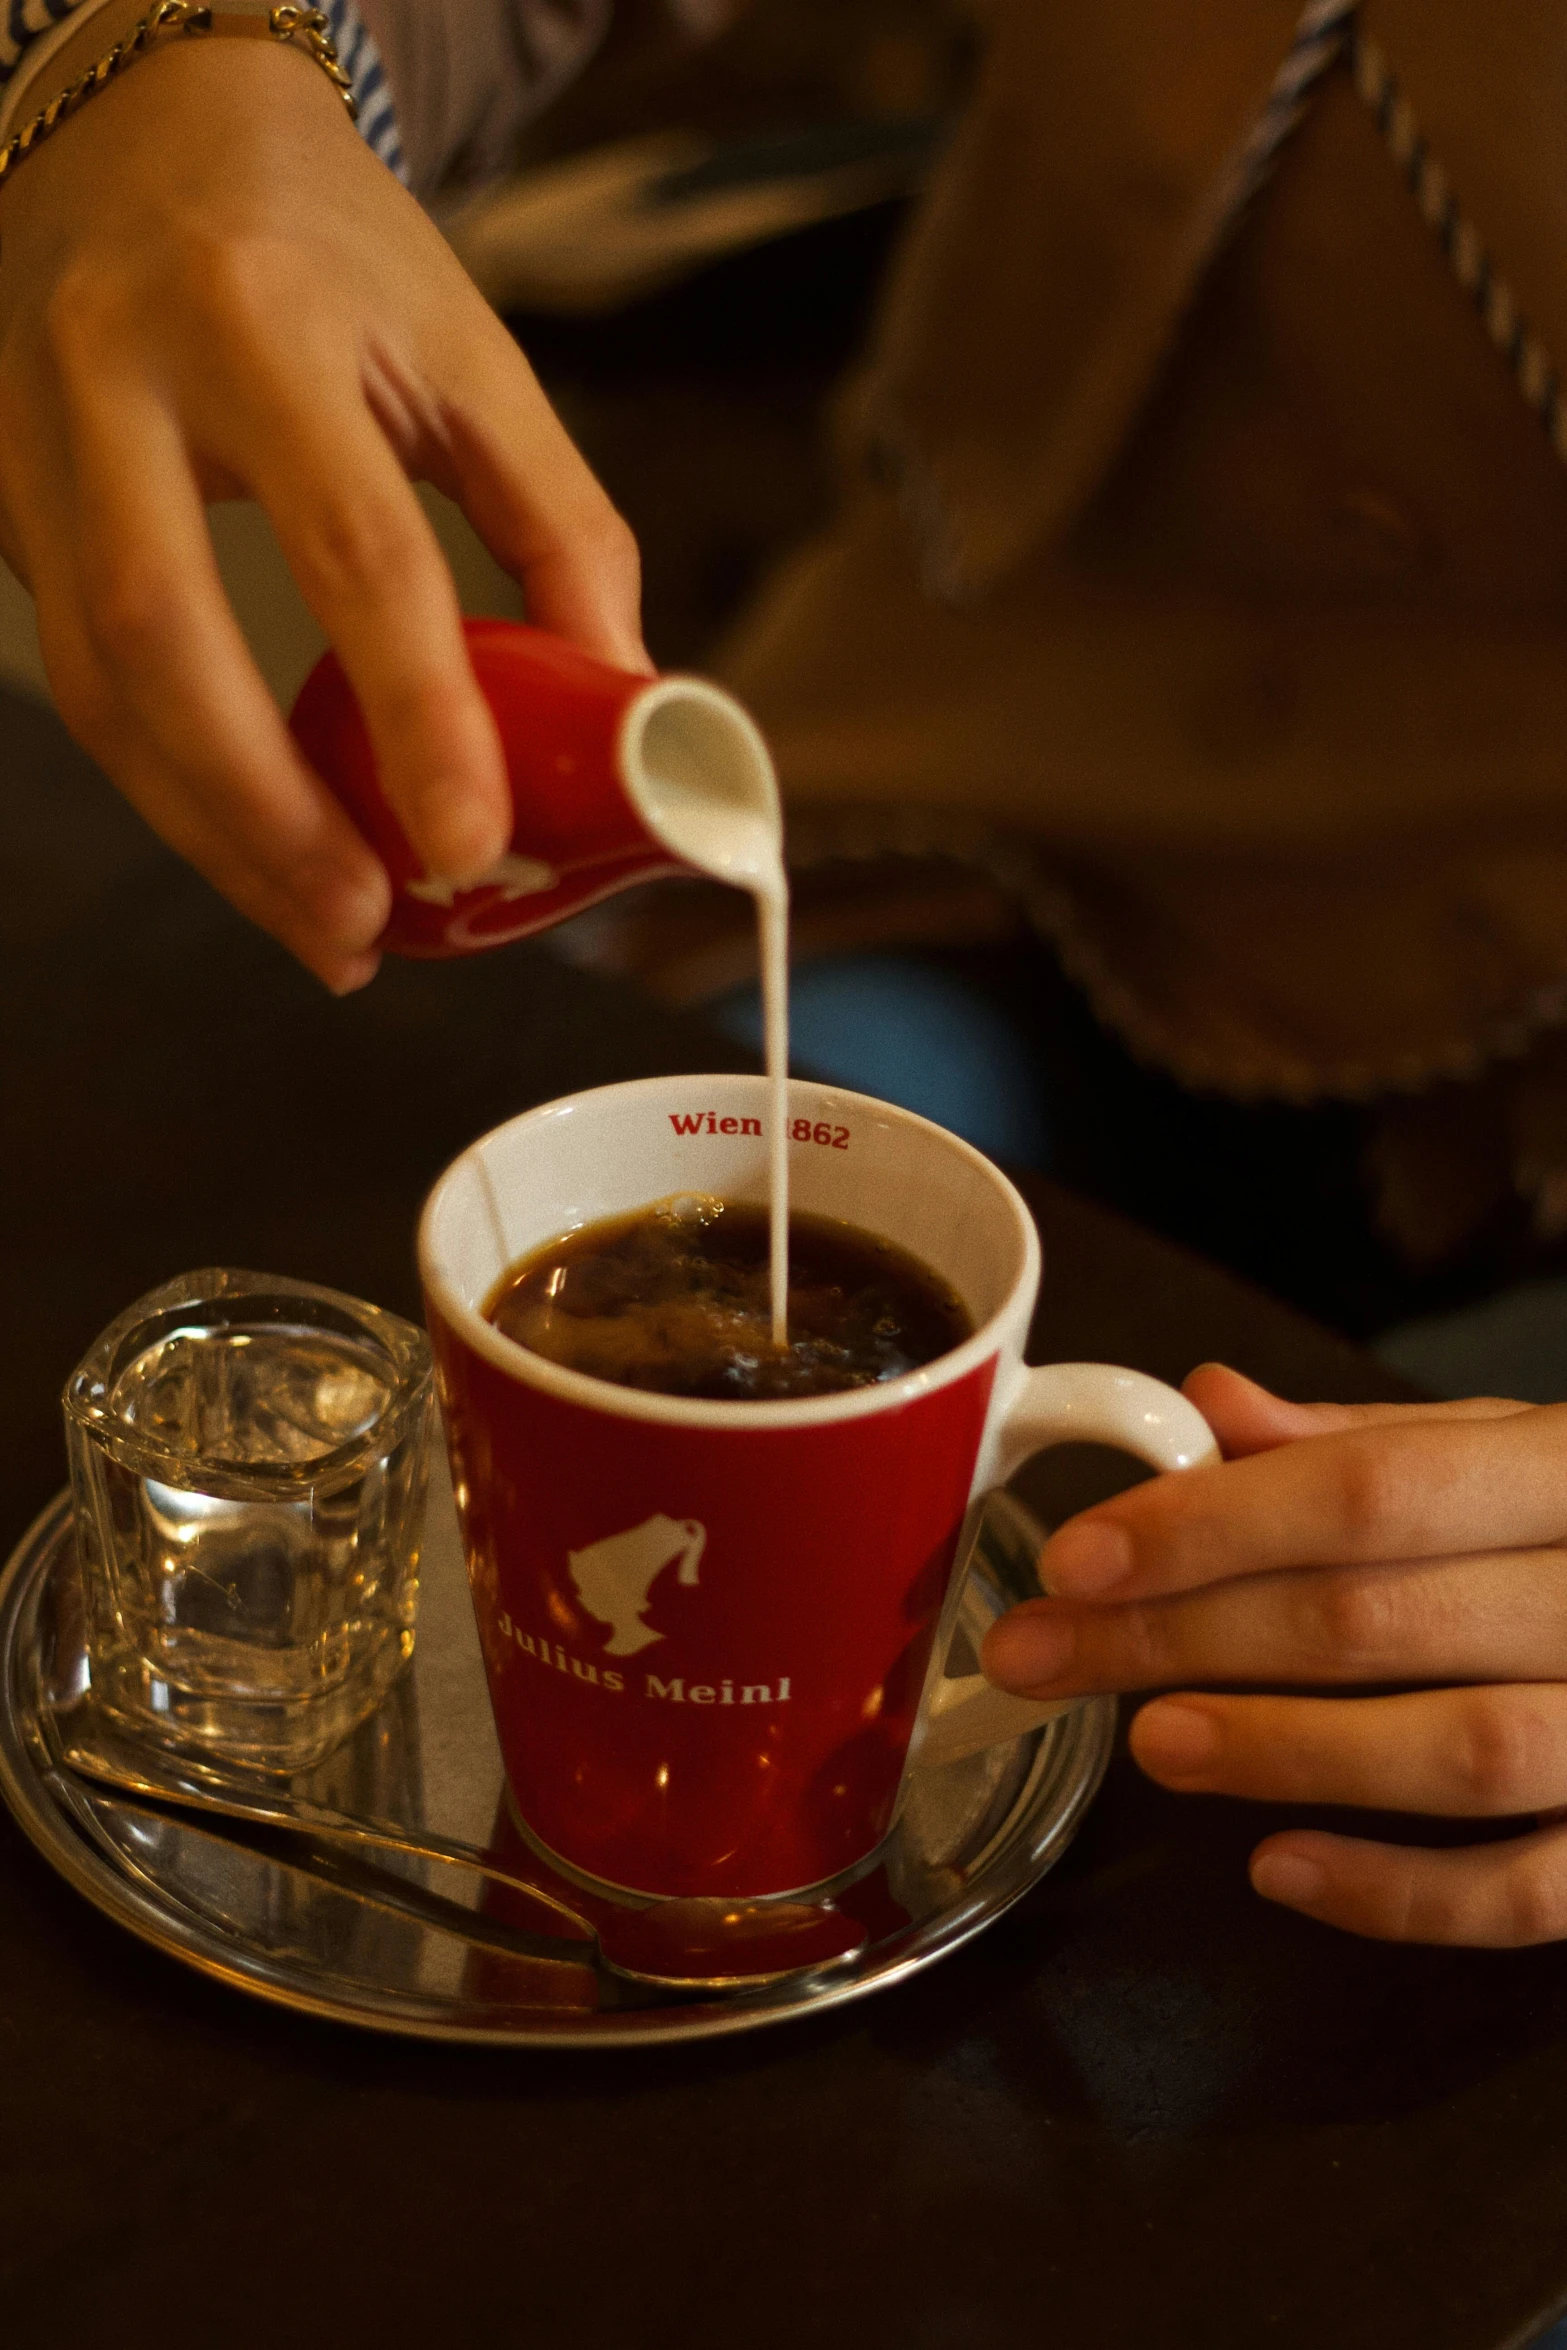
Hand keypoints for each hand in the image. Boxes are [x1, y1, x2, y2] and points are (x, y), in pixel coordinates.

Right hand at [0, 35, 647, 989]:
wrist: (141, 133)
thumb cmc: (325, 248)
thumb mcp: (468, 349)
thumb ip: (557, 521)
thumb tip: (623, 701)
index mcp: (262, 320)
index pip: (351, 544)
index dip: (415, 708)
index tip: (468, 840)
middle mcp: (117, 374)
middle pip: (168, 638)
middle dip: (266, 814)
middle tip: (366, 926)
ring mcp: (33, 442)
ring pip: (98, 684)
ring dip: (211, 834)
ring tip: (326, 928)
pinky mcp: (3, 502)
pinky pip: (80, 678)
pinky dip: (170, 786)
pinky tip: (255, 852)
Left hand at [982, 1364, 1566, 1945]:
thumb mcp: (1519, 1454)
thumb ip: (1369, 1446)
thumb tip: (1210, 1407)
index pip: (1369, 1491)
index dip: (1210, 1526)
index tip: (1075, 1560)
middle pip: (1376, 1616)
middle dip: (1184, 1639)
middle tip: (1045, 1659)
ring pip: (1462, 1750)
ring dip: (1287, 1750)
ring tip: (1153, 1743)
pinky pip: (1533, 1890)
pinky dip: (1400, 1893)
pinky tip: (1278, 1870)